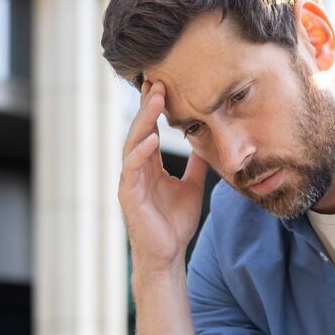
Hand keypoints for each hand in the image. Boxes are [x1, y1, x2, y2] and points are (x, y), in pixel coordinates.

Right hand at [118, 80, 208, 275]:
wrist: (169, 254)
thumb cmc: (175, 223)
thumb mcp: (192, 187)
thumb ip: (195, 166)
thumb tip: (205, 144)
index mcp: (150, 165)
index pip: (151, 130)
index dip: (156, 108)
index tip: (166, 84)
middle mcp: (137, 169)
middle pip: (140, 130)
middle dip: (148, 105)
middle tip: (158, 80)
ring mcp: (130, 181)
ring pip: (133, 143)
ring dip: (144, 120)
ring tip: (155, 99)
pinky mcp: (128, 195)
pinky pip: (132, 169)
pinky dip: (141, 153)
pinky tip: (152, 138)